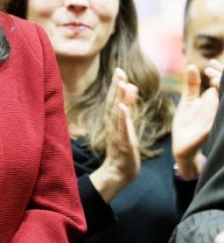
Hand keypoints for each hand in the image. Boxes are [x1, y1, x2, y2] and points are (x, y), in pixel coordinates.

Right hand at [89, 68, 139, 202]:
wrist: (118, 172)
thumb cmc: (123, 149)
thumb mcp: (127, 125)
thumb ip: (128, 107)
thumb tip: (131, 86)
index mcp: (114, 120)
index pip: (114, 99)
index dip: (116, 85)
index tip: (119, 70)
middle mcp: (113, 125)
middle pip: (113, 103)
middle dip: (116, 87)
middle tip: (119, 71)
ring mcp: (117, 134)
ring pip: (117, 114)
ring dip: (119, 99)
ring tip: (122, 84)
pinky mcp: (123, 143)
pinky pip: (122, 129)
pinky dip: (121, 118)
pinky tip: (122, 108)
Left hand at [172, 62, 221, 178]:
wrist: (181, 146)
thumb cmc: (186, 123)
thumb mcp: (188, 101)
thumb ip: (191, 85)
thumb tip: (192, 66)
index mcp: (212, 101)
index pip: (221, 83)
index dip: (219, 73)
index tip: (210, 64)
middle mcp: (217, 109)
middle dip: (222, 80)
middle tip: (212, 72)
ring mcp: (215, 120)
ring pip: (223, 105)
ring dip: (222, 95)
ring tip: (216, 82)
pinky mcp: (210, 131)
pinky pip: (218, 121)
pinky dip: (218, 114)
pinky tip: (217, 105)